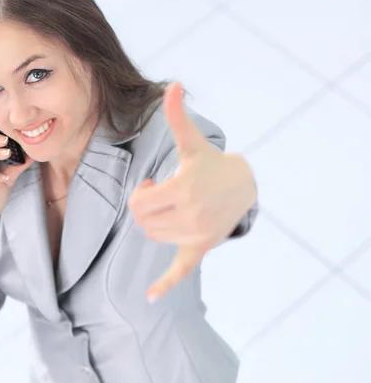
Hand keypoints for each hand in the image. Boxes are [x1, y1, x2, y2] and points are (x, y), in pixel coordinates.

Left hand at [128, 83, 256, 301]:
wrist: (243, 187)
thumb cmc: (210, 163)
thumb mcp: (192, 142)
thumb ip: (177, 117)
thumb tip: (174, 85)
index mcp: (184, 189)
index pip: (139, 204)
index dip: (139, 194)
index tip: (151, 186)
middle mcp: (191, 215)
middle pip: (143, 221)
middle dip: (146, 208)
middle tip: (161, 196)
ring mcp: (196, 234)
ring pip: (152, 236)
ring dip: (154, 223)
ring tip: (171, 209)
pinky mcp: (200, 248)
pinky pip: (179, 271)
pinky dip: (164, 284)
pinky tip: (149, 297)